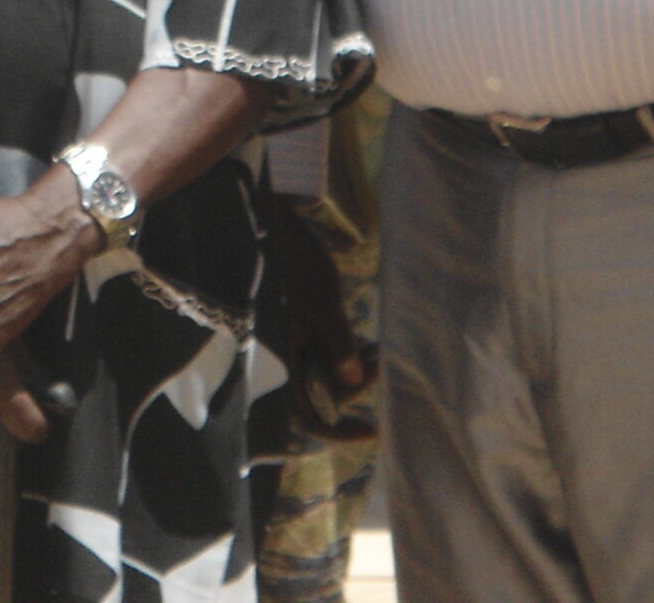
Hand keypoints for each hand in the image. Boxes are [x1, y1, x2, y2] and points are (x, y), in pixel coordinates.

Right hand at [266, 201, 374, 436]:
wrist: (273, 224)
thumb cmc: (296, 262)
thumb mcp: (324, 304)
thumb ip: (338, 345)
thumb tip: (352, 383)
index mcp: (280, 358)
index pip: (307, 415)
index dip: (338, 429)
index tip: (374, 430)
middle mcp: (282, 357)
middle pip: (321, 395)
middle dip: (355, 386)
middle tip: (380, 363)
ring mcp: (289, 343)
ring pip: (324, 374)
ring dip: (352, 368)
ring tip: (376, 349)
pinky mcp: (296, 328)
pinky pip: (322, 354)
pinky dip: (345, 352)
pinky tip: (364, 340)